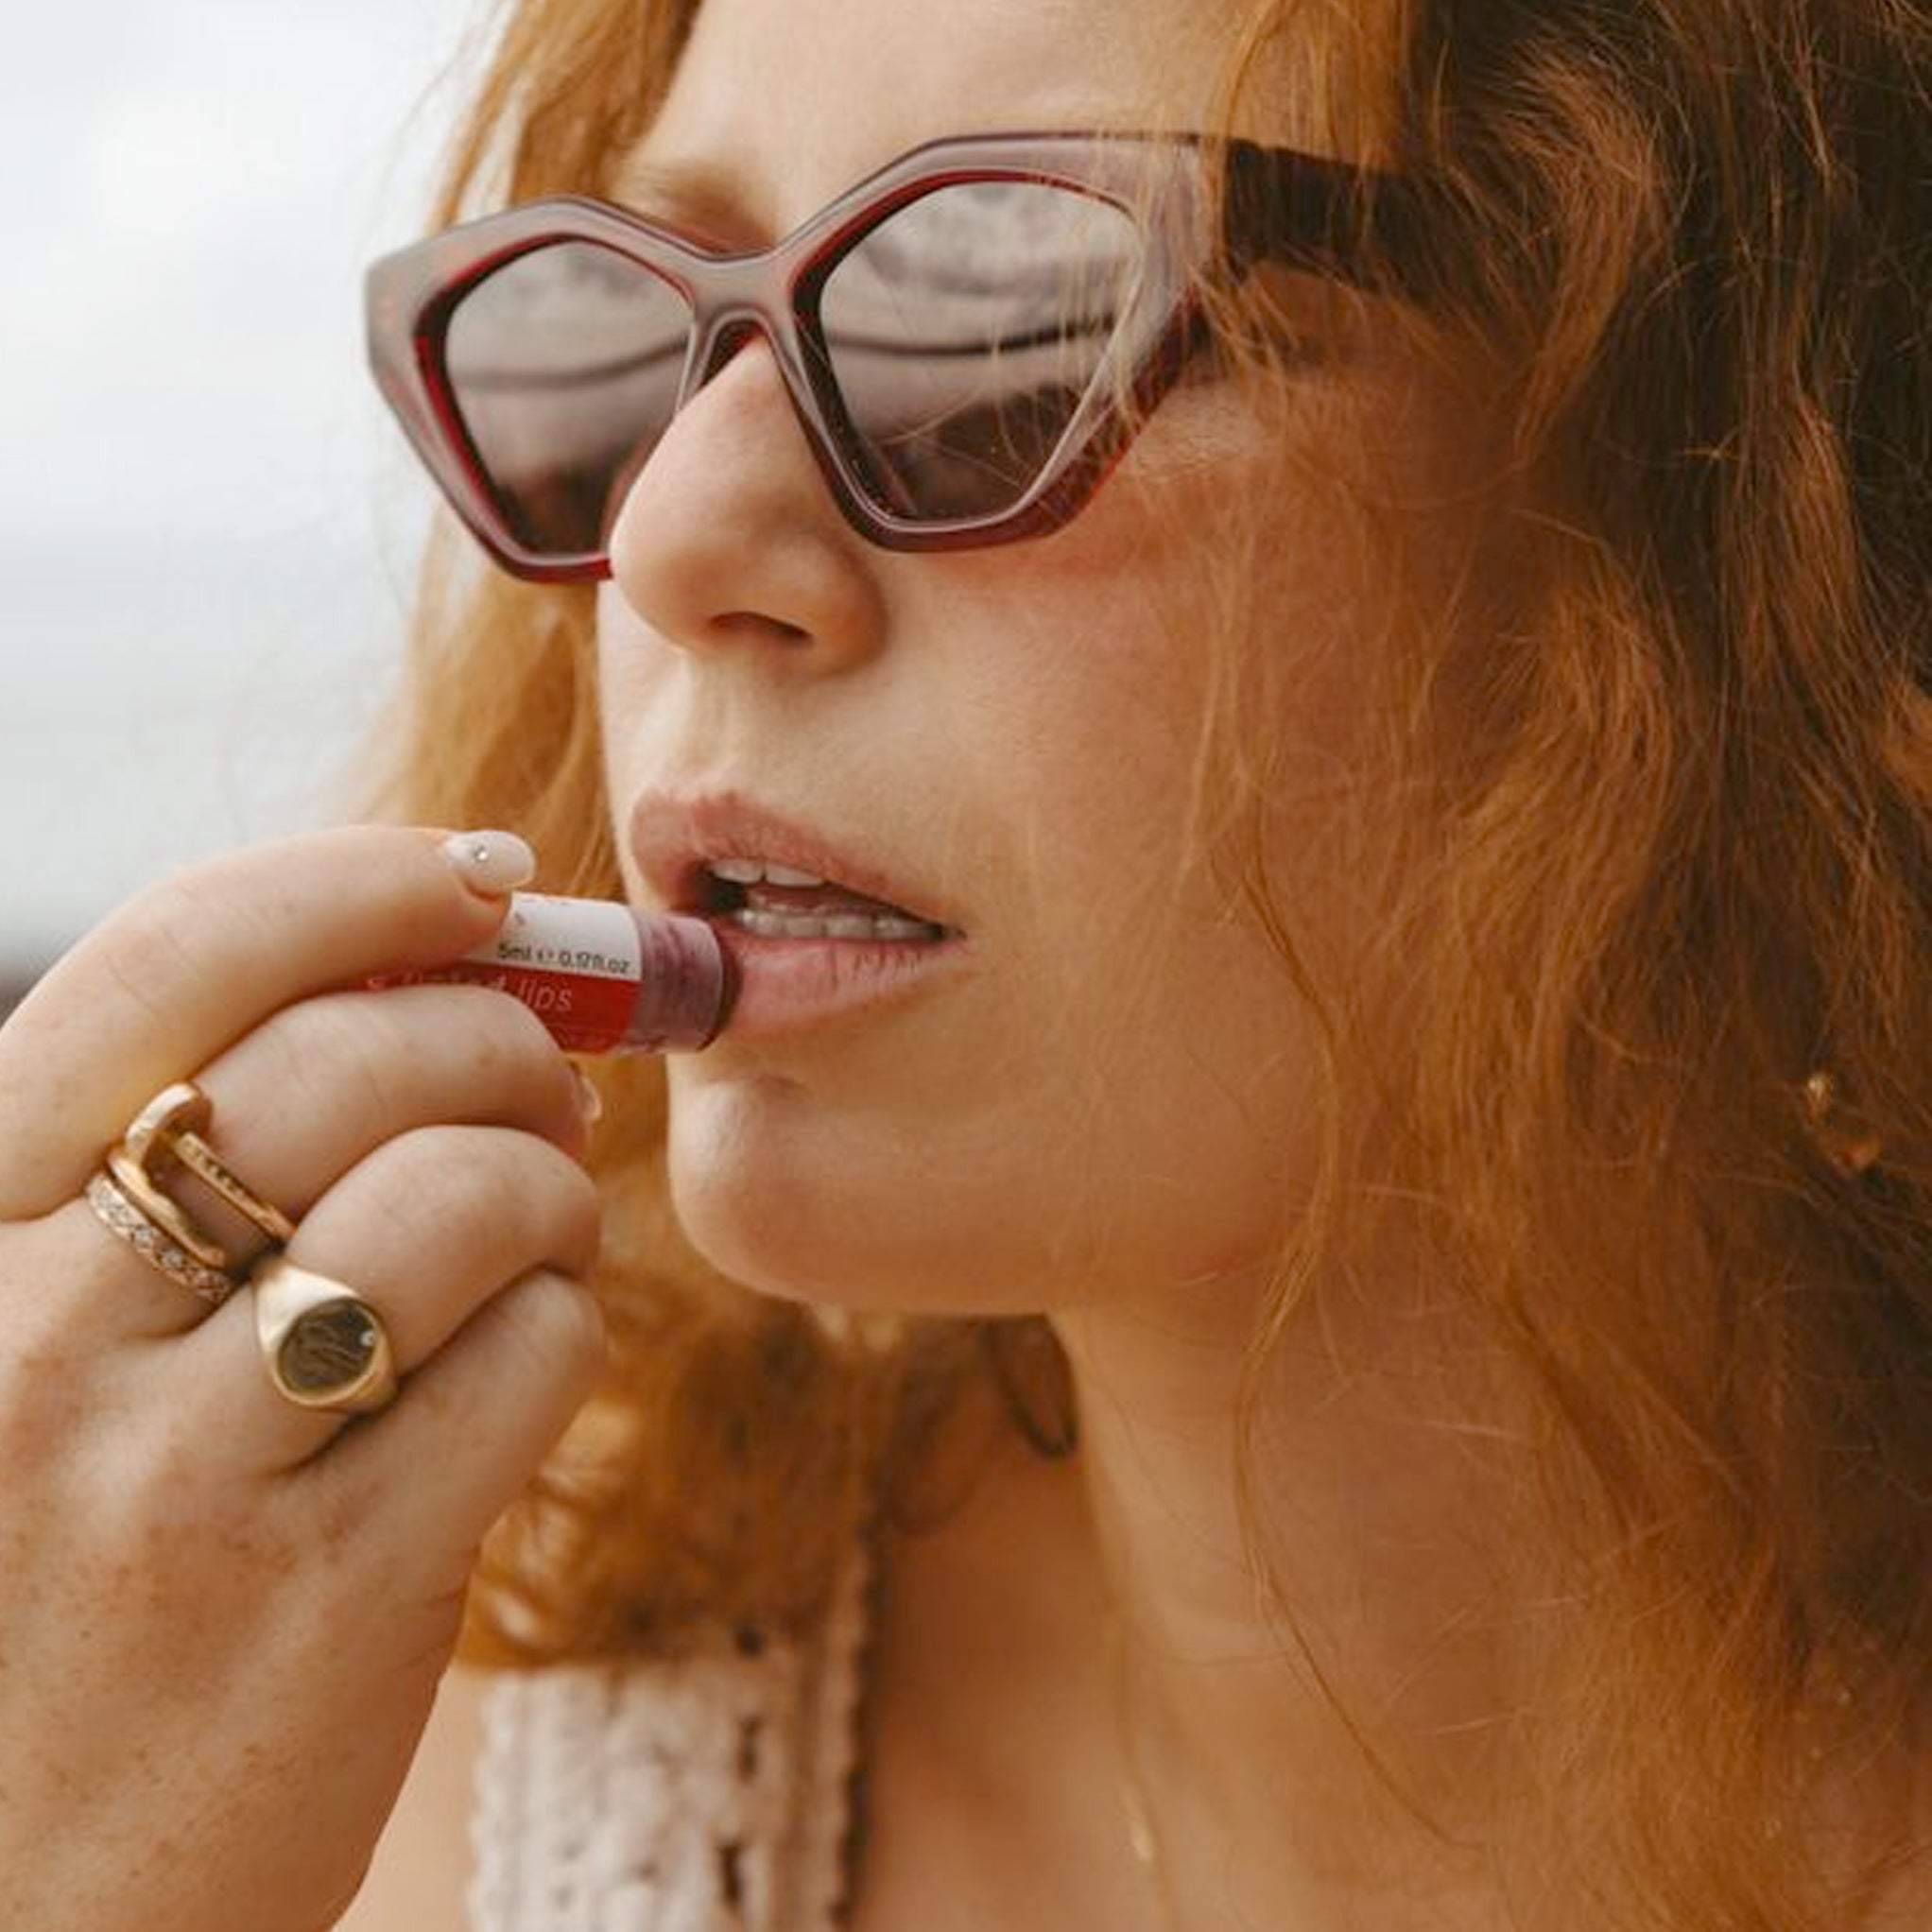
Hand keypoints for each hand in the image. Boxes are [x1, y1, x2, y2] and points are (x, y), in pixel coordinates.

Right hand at [0, 826, 605, 1931]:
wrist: (14, 1905)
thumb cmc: (53, 1572)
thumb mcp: (44, 1341)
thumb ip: (173, 1167)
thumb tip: (428, 983)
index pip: (172, 961)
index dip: (360, 881)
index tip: (489, 876)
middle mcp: (36, 1335)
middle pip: (356, 1059)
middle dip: (502, 1040)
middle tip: (543, 1084)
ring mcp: (177, 1472)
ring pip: (462, 1195)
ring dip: (546, 1185)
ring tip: (532, 1228)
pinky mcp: (326, 1591)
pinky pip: (527, 1358)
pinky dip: (563, 1326)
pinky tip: (519, 1358)